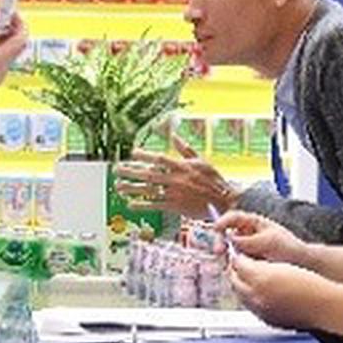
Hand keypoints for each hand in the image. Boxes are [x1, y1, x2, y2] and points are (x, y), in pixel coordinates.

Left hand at [114, 141, 238, 218]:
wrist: (224, 202)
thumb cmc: (214, 180)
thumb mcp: (201, 161)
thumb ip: (185, 149)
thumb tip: (174, 136)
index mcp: (182, 166)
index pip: (159, 159)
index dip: (145, 155)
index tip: (133, 153)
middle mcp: (176, 179)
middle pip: (149, 174)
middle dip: (131, 172)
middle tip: (118, 169)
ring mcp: (174, 194)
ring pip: (149, 191)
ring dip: (132, 188)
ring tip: (118, 186)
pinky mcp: (175, 207)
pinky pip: (155, 205)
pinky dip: (142, 205)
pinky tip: (130, 205)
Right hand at [214, 211, 307, 265]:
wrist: (300, 265)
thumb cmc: (288, 248)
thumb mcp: (269, 242)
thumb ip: (250, 240)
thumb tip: (231, 238)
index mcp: (253, 223)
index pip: (233, 217)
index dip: (222, 221)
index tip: (216, 228)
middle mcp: (246, 234)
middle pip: (226, 233)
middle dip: (219, 240)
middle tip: (218, 251)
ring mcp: (245, 247)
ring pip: (228, 248)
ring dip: (224, 254)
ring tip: (226, 263)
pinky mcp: (245, 261)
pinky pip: (233, 260)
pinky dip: (230, 264)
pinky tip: (232, 269)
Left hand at [229, 253, 335, 331]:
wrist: (322, 306)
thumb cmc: (307, 283)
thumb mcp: (281, 265)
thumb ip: (257, 265)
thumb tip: (241, 263)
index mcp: (261, 280)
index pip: (237, 265)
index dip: (237, 258)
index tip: (239, 254)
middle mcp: (257, 297)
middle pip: (235, 282)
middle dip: (235, 272)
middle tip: (240, 265)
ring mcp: (262, 311)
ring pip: (241, 296)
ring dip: (241, 286)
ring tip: (249, 278)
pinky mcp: (268, 320)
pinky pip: (252, 308)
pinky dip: (250, 300)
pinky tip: (259, 293)